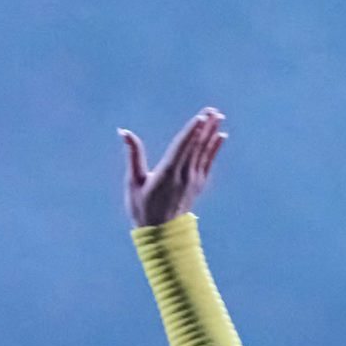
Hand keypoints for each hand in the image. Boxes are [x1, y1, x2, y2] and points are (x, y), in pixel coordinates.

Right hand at [120, 108, 226, 228]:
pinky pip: (208, 162)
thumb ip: (133, 155)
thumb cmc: (142, 208)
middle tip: (213, 110)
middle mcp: (183, 176)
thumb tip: (124, 132)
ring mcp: (193, 181)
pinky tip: (221, 136)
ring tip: (218, 116)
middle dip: (205, 127)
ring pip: (204, 152)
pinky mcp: (198, 185)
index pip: (182, 147)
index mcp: (167, 174)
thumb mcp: (133, 182)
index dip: (192, 131)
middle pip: (196, 146)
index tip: (201, 117)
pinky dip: (215, 148)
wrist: (162, 235)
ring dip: (211, 133)